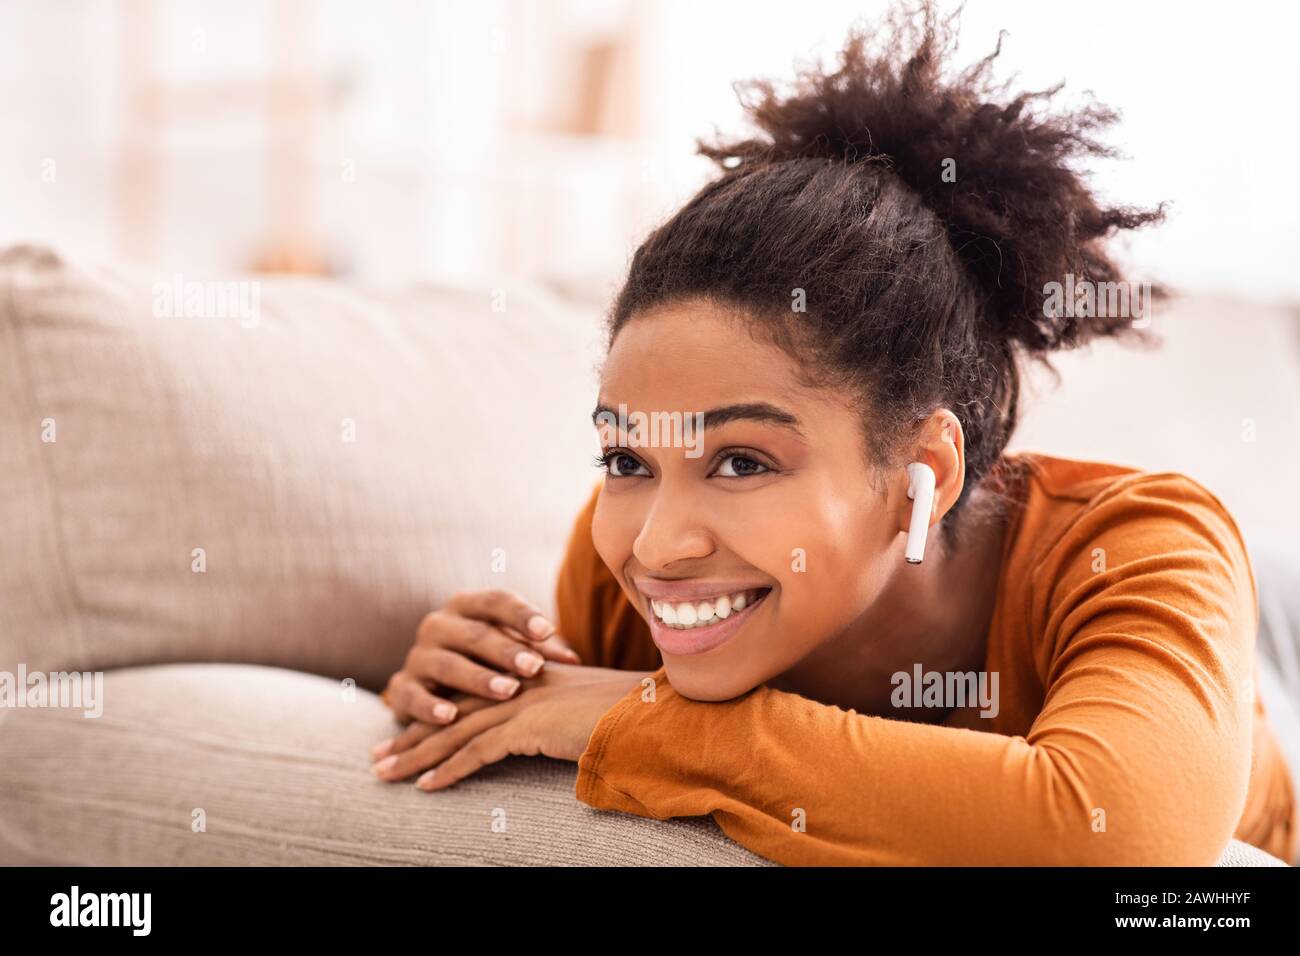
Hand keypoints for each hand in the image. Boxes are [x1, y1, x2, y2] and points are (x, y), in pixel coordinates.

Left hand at [369, 663, 655, 789]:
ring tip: (383, 774)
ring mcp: (522, 704)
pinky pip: (477, 751)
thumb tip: (552, 739)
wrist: (652, 713)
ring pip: (454, 731)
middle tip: (378, 754)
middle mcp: (519, 685)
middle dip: (411, 734)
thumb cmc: (629, 715)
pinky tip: (425, 787)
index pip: (471, 696)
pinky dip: (448, 770)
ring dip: (415, 755)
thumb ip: (561, 720)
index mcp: (530, 677)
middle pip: (452, 711)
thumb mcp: (586, 713)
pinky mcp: (528, 726)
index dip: (437, 715)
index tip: (406, 730)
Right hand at [381, 589, 582, 727]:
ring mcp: (418, 656)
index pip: (496, 601)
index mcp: (467, 606)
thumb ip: (539, 653)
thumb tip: (575, 663)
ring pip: (448, 664)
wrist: (430, 685)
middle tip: (535, 667)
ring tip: (507, 692)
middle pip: (475, 634)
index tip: (547, 630)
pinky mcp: (402, 688)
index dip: (521, 615)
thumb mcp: (510, 650)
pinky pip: (413, 696)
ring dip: (478, 679)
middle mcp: (439, 625)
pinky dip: (430, 707)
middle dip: (507, 651)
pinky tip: (450, 717)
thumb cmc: (485, 662)